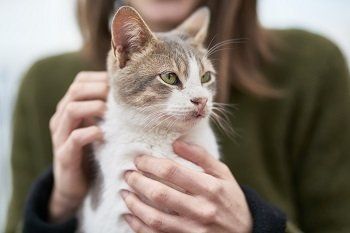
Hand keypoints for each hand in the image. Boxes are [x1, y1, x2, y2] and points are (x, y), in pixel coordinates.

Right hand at [48, 71, 107, 222]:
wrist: (75, 187)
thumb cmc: (91, 153)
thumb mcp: (97, 128)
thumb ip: (106, 112)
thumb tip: (132, 95)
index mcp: (69, 108)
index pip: (80, 81)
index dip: (99, 78)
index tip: (120, 84)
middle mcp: (61, 119)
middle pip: (75, 90)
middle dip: (98, 88)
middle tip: (117, 96)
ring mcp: (60, 137)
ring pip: (70, 109)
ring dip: (93, 106)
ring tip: (109, 111)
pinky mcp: (64, 156)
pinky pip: (73, 138)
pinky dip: (89, 133)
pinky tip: (102, 134)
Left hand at [122, 140, 252, 232]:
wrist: (246, 232)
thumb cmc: (230, 199)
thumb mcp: (223, 173)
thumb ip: (201, 156)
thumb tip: (176, 143)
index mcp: (210, 187)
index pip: (172, 171)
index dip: (150, 164)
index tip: (139, 160)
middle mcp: (201, 209)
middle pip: (160, 194)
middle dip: (138, 181)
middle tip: (128, 174)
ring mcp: (193, 229)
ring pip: (154, 218)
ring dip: (134, 204)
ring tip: (125, 192)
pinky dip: (138, 226)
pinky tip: (129, 215)